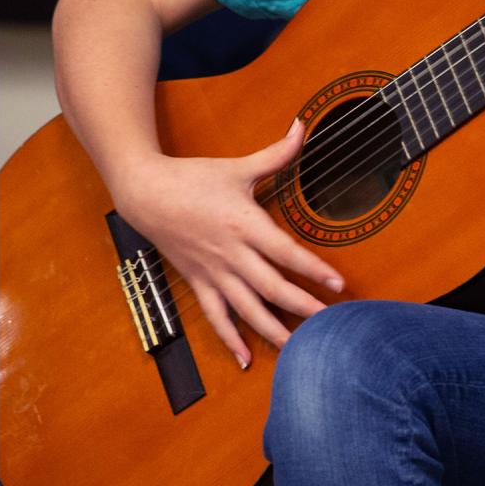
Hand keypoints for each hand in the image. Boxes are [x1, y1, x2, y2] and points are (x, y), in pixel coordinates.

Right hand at [110, 117, 343, 367]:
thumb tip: (303, 126)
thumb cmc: (193, 178)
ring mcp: (214, 273)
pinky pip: (216, 317)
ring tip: (300, 350)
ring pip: (248, 309)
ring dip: (274, 331)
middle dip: (304, 308)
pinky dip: (231, 340)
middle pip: (272, 287)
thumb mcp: (237, 167)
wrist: (145, 193)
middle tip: (332, 326)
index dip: (314, 269)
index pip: (285, 252)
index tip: (339, 285)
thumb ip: (276, 153)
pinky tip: (247, 359)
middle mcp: (232, 254)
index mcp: (244, 224)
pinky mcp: (199, 283)